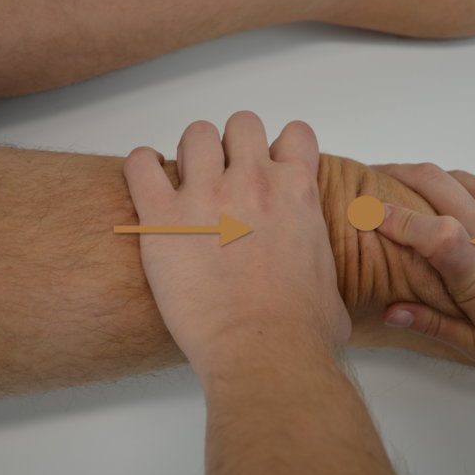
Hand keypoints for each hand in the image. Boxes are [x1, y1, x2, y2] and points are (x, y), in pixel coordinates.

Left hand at [123, 112, 350, 364]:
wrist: (264, 349)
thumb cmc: (301, 328)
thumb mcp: (333, 290)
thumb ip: (324, 276)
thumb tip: (327, 302)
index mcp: (298, 191)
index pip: (294, 134)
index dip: (280, 149)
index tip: (270, 170)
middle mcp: (254, 181)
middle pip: (241, 125)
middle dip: (233, 146)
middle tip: (225, 178)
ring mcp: (206, 195)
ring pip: (195, 135)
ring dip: (191, 155)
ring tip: (186, 183)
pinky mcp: (162, 217)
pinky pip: (140, 164)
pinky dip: (141, 166)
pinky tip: (149, 185)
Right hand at [374, 163, 474, 376]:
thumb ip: (437, 327)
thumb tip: (392, 312)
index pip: (427, 232)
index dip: (391, 217)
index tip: (363, 209)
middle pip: (436, 180)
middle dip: (397, 172)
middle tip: (373, 177)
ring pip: (461, 175)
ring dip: (430, 174)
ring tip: (411, 183)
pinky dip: (466, 181)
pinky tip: (463, 193)